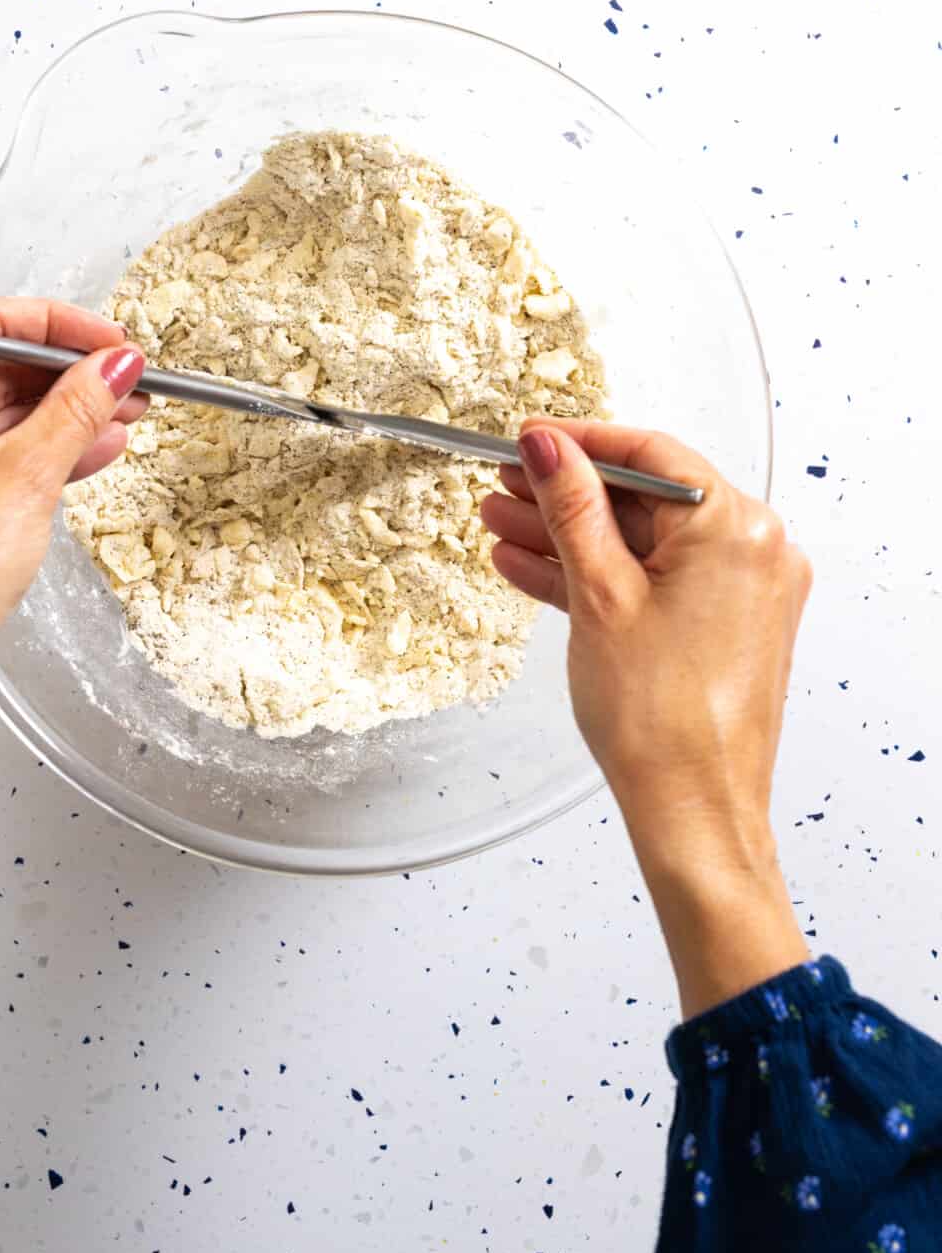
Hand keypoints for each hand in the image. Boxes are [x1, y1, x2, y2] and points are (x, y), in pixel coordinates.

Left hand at [0, 298, 147, 887]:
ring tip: (121, 422)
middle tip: (127, 384)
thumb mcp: (29, 474)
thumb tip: (113, 365)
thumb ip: (78, 407)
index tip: (112, 341)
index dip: (60, 326)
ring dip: (55, 416)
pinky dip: (26, 450)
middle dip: (65, 378)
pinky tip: (85, 454)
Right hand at [481, 420, 811, 1015]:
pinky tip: (530, 568)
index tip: (525, 438)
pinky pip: (650, 582)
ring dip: (569, 535)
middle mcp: (753, 551)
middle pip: (644, 498)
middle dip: (565, 493)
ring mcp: (739, 591)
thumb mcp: (600, 595)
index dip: (580, 441)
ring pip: (640, 543)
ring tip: (498, 524)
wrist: (692, 813)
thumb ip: (572, 507)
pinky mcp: (720, 626)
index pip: (651, 453)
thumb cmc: (660, 720)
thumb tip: (547, 444)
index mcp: (739, 529)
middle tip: (501, 483)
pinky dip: (595, 575)